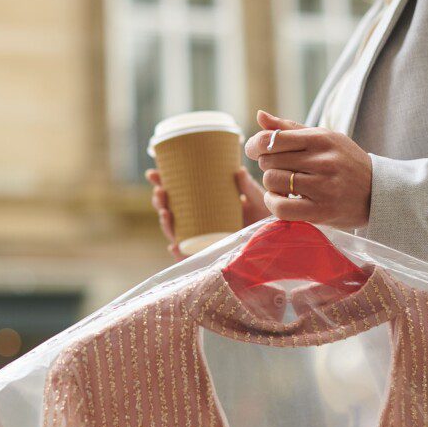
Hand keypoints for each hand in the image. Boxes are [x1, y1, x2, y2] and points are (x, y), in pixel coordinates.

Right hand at [146, 166, 268, 260]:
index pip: (178, 192)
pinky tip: (174, 246)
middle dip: (159, 201)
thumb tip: (238, 171)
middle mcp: (199, 221)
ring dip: (165, 222)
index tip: (152, 173)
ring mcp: (200, 239)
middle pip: (171, 211)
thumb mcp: (257, 200)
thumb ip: (248, 187)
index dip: (162, 182)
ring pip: (174, 231)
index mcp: (205, 204)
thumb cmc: (263, 218)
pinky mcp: (205, 255)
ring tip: (165, 212)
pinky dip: (179, 251)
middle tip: (160, 190)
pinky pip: (187, 255)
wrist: (274, 241)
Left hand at [245, 110, 372, 228]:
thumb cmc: (344, 162)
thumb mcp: (323, 138)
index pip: (272, 139)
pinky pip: (281, 208)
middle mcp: (322, 161)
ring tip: (283, 186)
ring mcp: (323, 187)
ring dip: (271, 185)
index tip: (256, 151)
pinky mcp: (322, 211)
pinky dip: (273, 204)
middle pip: (269, 160)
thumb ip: (290, 128)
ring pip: (272, 181)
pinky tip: (281, 200)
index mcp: (321, 139)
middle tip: (279, 170)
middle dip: (268, 165)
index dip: (256, 146)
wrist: (378, 192)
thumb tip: (260, 116)